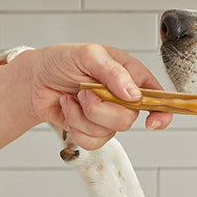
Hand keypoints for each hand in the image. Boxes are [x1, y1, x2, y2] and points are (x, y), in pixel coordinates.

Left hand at [14, 44, 171, 149]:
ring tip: (72, 98)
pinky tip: (68, 109)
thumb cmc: (61, 61)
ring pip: (108, 132)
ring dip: (82, 116)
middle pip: (127, 119)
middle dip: (100, 109)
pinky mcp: (92, 130)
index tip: (152, 121)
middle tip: (83, 92)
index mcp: (130, 75)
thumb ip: (113, 72)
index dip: (161, 112)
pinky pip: (92, 142)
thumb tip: (133, 93)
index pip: (158, 96)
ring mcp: (108, 115)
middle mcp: (122, 97)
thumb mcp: (88, 54)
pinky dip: (75, 127)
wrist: (35, 80)